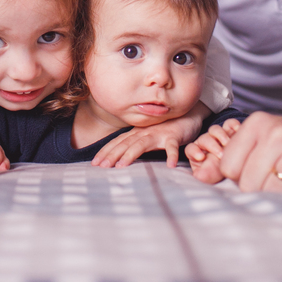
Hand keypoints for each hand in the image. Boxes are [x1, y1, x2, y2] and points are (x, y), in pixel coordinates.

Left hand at [91, 107, 207, 168]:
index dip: (105, 152)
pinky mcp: (173, 136)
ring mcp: (158, 133)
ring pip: (142, 144)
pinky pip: (172, 146)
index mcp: (136, 133)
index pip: (118, 142)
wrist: (187, 115)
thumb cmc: (165, 129)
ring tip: (121, 166)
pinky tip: (170, 165)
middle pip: (125, 143)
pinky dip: (171, 155)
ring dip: (131, 154)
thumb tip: (119, 159)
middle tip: (101, 166)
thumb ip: (135, 145)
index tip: (94, 163)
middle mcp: (144, 132)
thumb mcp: (147, 136)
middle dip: (112, 155)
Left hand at [186, 118, 241, 183]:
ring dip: (221, 135)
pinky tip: (237, 130)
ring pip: (215, 130)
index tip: (200, 157)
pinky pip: (230, 124)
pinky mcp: (230, 130)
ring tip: (227, 144)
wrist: (235, 170)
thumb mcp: (211, 176)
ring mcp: (218, 136)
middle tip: (220, 155)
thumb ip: (204, 175)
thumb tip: (198, 176)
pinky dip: (233, 125)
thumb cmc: (219, 173)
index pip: (191, 149)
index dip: (194, 151)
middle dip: (211, 146)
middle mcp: (206, 142)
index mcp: (196, 153)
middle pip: (204, 139)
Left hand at [216, 112, 281, 192]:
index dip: (244, 178)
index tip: (265, 172)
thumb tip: (201, 176)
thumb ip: (232, 161)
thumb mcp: (264, 146)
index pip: (229, 167)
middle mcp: (278, 131)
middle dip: (264, 190)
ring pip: (270, 194)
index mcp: (258, 123)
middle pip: (248, 183)